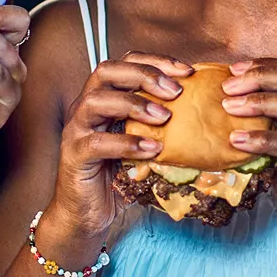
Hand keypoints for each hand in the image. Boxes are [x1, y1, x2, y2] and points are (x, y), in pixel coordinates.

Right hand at [47, 52, 190, 237]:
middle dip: (144, 75)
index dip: (155, 61)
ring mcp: (76, 130)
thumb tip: (203, 115)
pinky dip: (127, 143)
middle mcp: (85, 107)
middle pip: (107, 71)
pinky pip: (97, 142)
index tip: (186, 72)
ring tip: (164, 117)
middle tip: (176, 91)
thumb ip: (161, 127)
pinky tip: (151, 149)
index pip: (125, 63)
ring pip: (96, 101)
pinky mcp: (74, 156)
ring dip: (134, 104)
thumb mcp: (143, 145)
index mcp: (103, 97)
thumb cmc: (118, 177)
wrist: (87, 214)